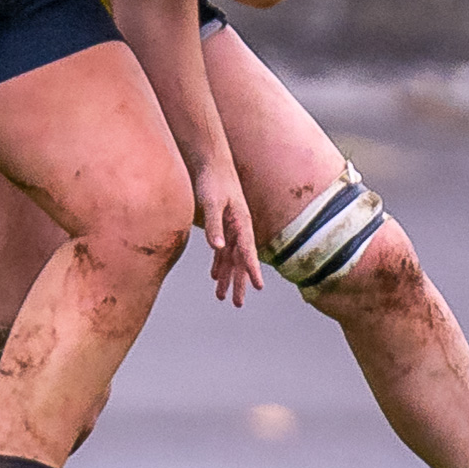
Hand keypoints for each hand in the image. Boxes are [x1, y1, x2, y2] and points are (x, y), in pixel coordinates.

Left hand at [195, 162, 262, 307]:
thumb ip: (214, 225)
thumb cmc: (213, 181)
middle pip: (241, 260)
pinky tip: (215, 276)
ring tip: (222, 297)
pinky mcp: (221, 225)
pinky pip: (222, 250)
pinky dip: (219, 264)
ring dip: (227, 277)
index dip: (253, 270)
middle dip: (239, 282)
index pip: (248, 252)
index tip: (258, 287)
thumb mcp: (212, 203)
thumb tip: (216, 249)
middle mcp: (239, 228)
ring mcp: (231, 227)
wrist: (210, 163)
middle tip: (237, 304)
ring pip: (230, 258)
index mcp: (241, 223)